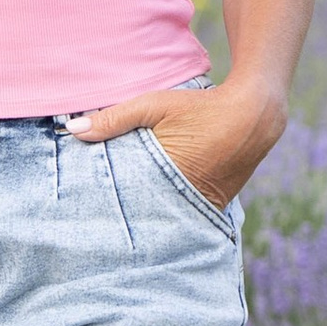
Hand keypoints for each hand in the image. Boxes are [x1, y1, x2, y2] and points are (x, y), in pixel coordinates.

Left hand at [64, 80, 284, 210]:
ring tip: (121, 214)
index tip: (84, 209)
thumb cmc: (201, 108)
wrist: (254, 115)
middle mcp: (183, 200)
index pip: (123, 202)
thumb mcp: (154, 106)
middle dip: (123, 214)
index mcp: (164, 179)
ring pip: (162, 214)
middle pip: (142, 214)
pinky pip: (182, 211)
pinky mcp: (213, 206)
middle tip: (95, 219)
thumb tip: (72, 129)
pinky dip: (167, 207)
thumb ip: (113, 118)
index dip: (105, 204)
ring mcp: (201, 206)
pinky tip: (152, 204)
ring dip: (146, 211)